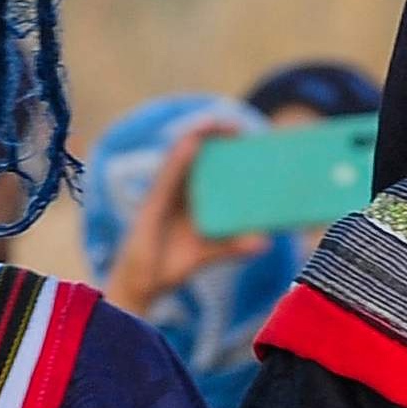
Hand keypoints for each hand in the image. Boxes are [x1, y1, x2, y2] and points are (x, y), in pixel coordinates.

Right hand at [103, 129, 273, 316]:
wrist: (141, 286)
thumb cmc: (171, 264)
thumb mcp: (208, 253)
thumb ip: (232, 246)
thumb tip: (265, 242)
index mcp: (189, 199)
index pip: (206, 166)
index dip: (221, 147)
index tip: (243, 134)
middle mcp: (175, 192)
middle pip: (194, 155)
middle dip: (212, 135)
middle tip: (235, 124)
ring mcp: (162, 195)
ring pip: (179, 158)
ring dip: (196, 137)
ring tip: (214, 121)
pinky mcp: (152, 204)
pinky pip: (166, 176)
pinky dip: (179, 159)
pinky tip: (192, 144)